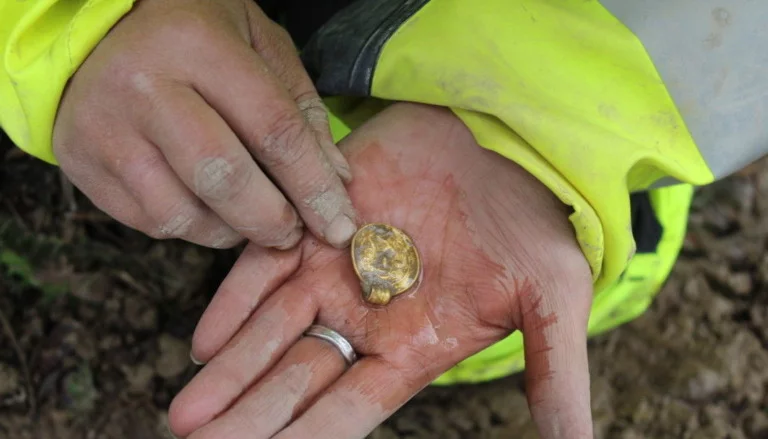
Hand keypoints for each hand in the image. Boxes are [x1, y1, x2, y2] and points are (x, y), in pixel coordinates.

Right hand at [53, 0, 356, 249]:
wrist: (95, 33)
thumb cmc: (193, 36)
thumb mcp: (257, 44)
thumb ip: (300, 107)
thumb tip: (335, 179)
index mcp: (198, 45)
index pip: (272, 130)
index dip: (313, 186)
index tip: (338, 224)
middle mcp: (144, 86)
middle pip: (224, 179)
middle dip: (272, 221)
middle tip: (292, 233)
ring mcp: (106, 129)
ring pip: (183, 214)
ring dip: (230, 230)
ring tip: (247, 214)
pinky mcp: (83, 164)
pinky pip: (151, 222)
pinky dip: (191, 227)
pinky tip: (205, 205)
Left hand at [169, 104, 594, 437]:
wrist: (505, 147)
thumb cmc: (532, 228)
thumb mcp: (553, 302)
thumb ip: (555, 377)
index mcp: (411, 349)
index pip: (349, 410)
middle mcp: (364, 320)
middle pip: (296, 380)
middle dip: (249, 418)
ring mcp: (335, 270)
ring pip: (270, 331)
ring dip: (229, 372)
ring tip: (186, 415)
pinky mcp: (316, 222)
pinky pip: (265, 266)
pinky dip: (234, 300)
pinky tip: (205, 341)